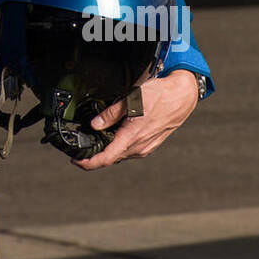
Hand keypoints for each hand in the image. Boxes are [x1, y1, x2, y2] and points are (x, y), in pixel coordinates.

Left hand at [71, 70, 199, 170]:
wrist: (181, 97)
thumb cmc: (159, 96)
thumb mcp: (130, 100)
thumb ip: (110, 114)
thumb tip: (95, 125)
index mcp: (132, 137)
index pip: (107, 158)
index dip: (89, 163)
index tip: (77, 161)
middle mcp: (140, 146)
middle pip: (112, 158)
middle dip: (95, 156)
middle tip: (81, 150)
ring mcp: (147, 147)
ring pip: (121, 154)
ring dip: (108, 152)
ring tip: (95, 143)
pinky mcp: (151, 144)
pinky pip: (131, 150)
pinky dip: (119, 147)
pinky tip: (114, 138)